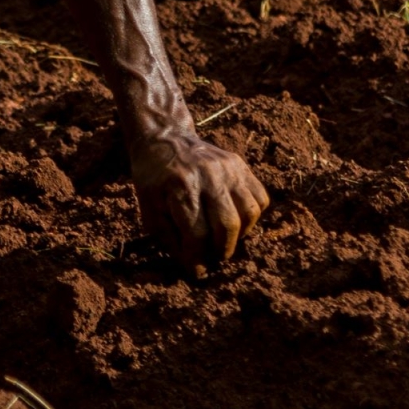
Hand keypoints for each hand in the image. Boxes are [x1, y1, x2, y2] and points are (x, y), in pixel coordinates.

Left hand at [131, 129, 268, 274]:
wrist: (165, 138)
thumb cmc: (153, 179)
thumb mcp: (148, 209)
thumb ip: (170, 239)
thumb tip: (194, 265)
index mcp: (179, 187)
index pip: (197, 234)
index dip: (198, 259)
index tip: (196, 270)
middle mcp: (207, 175)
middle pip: (227, 225)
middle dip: (221, 251)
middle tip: (213, 257)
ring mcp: (227, 167)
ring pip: (249, 212)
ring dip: (239, 235)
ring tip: (224, 238)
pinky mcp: (239, 164)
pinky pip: (260, 197)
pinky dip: (251, 216)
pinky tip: (235, 219)